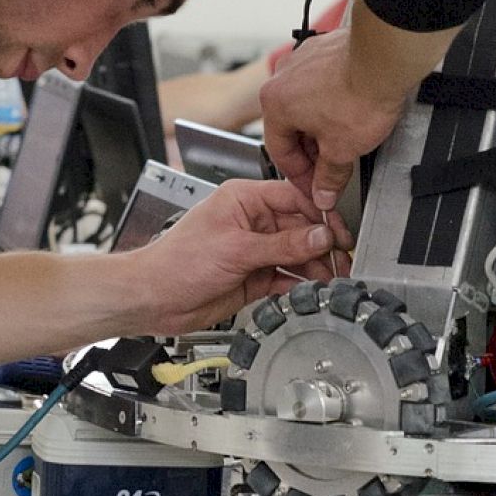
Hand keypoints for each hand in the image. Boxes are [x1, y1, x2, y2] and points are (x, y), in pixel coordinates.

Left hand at [127, 179, 349, 335]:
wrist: (154, 298)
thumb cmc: (176, 263)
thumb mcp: (236, 248)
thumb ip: (283, 244)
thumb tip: (319, 236)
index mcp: (243, 199)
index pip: (293, 197)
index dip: (319, 214)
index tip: (339, 231)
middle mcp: (251, 221)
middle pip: (300, 227)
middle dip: (321, 244)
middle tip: (341, 260)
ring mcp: (253, 249)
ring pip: (296, 254)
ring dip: (314, 266)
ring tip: (331, 278)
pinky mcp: (253, 276)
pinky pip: (285, 276)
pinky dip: (299, 283)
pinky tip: (311, 289)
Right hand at [260, 28, 405, 208]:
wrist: (386, 59)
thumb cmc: (361, 94)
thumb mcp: (343, 150)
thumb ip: (329, 177)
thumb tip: (324, 192)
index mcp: (275, 103)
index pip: (280, 152)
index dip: (299, 177)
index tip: (314, 187)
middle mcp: (283, 77)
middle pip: (291, 126)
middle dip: (312, 152)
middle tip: (331, 169)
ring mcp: (304, 59)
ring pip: (306, 103)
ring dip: (321, 126)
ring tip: (345, 139)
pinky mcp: (325, 49)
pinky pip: (322, 83)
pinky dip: (332, 101)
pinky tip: (351, 110)